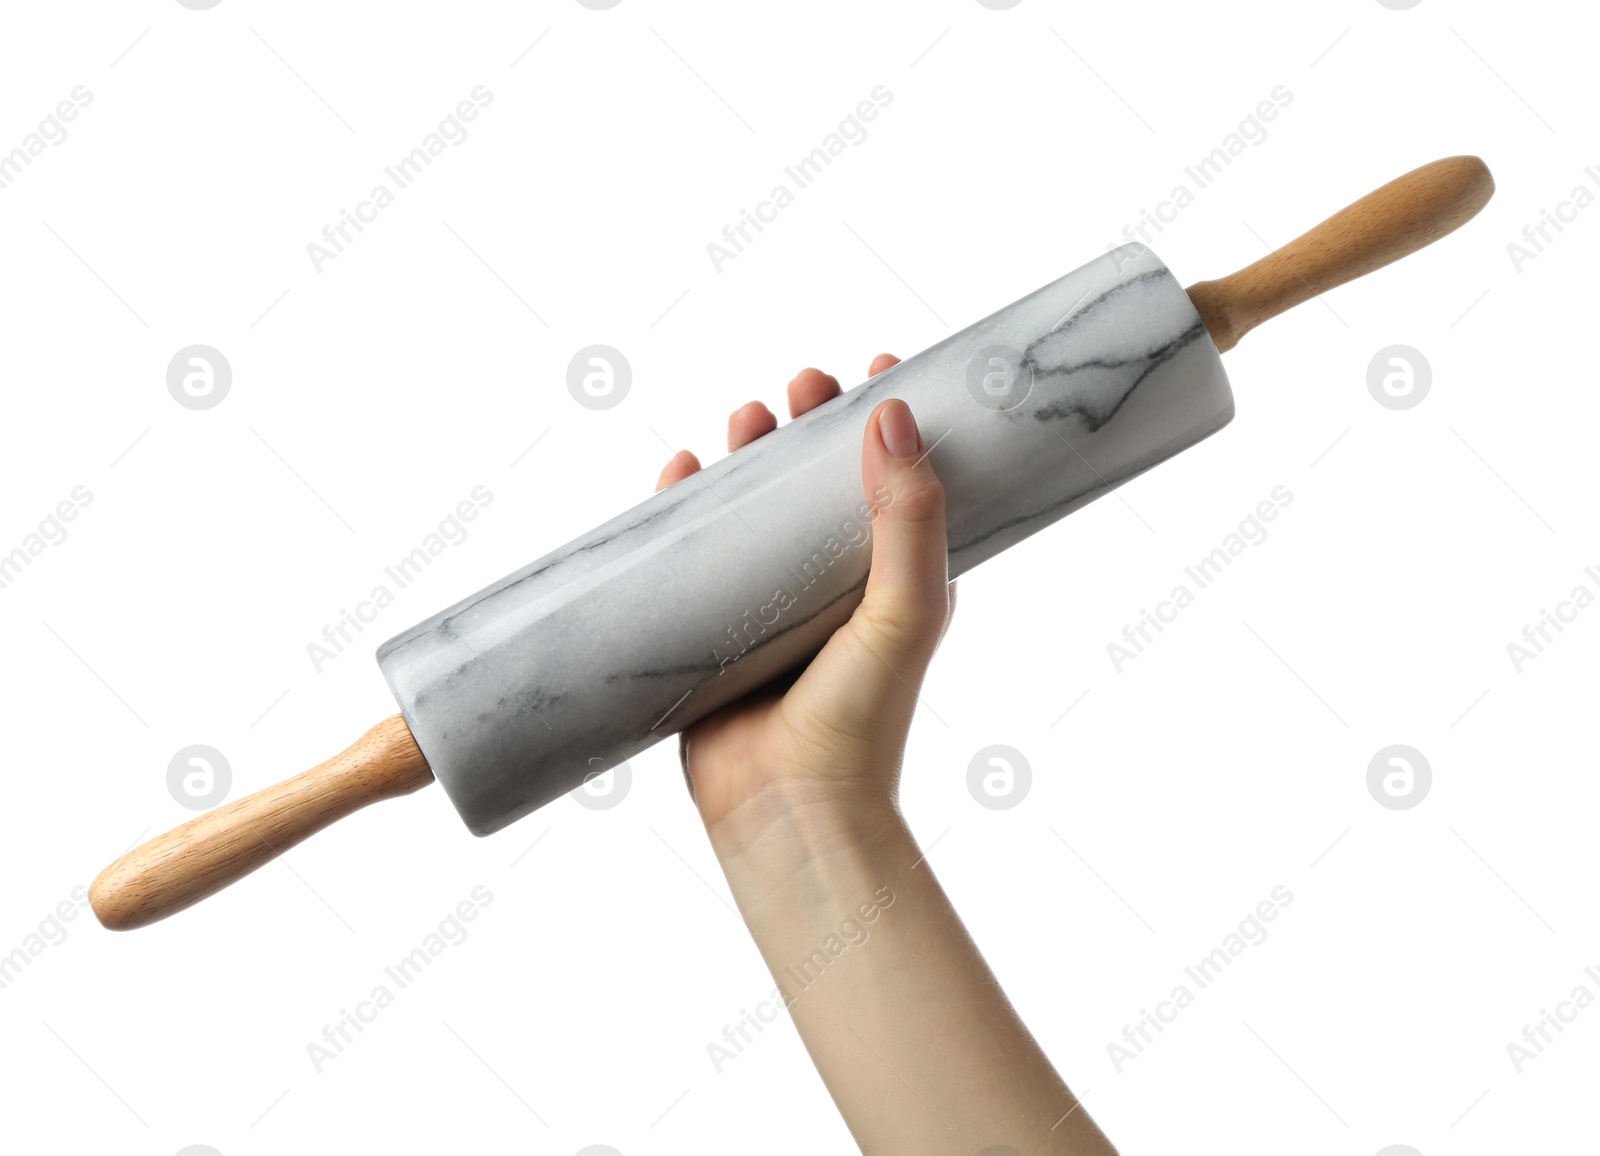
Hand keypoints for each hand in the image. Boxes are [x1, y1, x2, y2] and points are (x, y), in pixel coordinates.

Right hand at [654, 356, 956, 842]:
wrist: (790, 810)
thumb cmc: (864, 718)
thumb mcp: (907, 608)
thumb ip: (908, 516)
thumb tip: (892, 414)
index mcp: (893, 580)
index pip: (893, 482)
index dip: (884, 423)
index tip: (873, 370)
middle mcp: (834, 587)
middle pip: (818, 483)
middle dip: (809, 426)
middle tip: (800, 388)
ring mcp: (770, 607)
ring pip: (754, 509)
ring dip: (750, 455)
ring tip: (745, 417)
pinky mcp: (714, 630)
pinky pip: (694, 553)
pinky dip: (686, 506)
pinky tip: (683, 472)